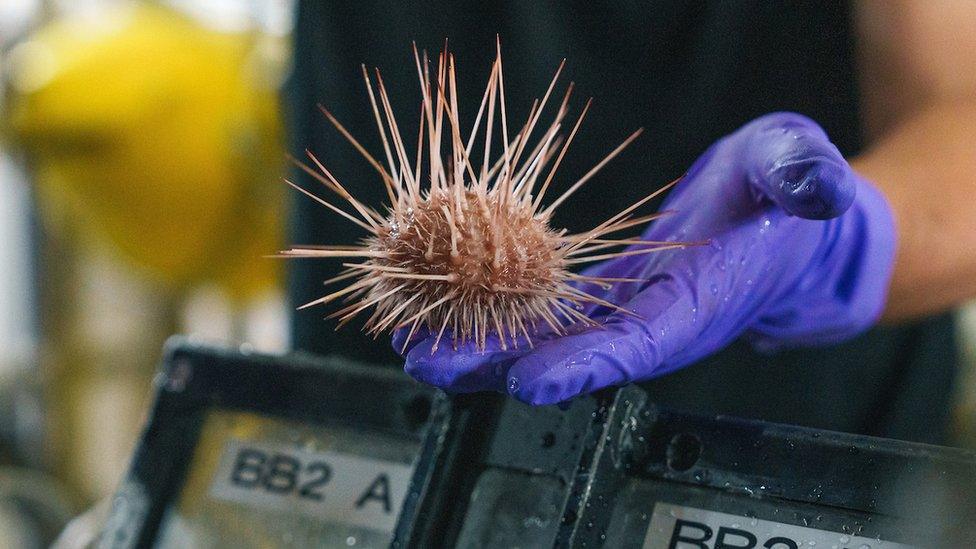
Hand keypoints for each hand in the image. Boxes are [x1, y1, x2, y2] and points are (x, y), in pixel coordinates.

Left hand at [395, 112, 896, 404]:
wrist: (784, 226)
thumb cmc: (792, 197)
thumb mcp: (802, 167)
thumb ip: (804, 175)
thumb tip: (812, 187)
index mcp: (701, 303)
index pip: (639, 345)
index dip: (584, 365)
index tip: (527, 381)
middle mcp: (657, 322)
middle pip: (572, 355)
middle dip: (500, 365)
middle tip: (430, 362)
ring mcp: (627, 313)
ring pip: (547, 338)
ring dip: (481, 345)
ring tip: (416, 342)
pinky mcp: (606, 296)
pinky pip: (545, 312)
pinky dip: (498, 315)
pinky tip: (449, 310)